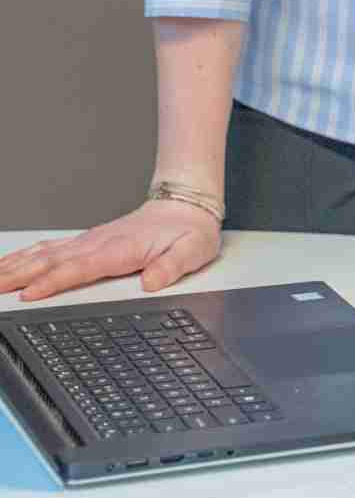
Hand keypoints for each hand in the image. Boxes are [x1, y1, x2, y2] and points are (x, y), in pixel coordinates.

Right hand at [0, 201, 221, 302]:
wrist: (186, 203)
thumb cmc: (189, 230)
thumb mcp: (193, 251)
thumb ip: (172, 267)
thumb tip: (153, 282)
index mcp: (122, 248)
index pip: (81, 268)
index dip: (54, 282)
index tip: (30, 294)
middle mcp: (99, 242)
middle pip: (52, 261)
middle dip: (20, 275)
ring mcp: (90, 241)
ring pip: (45, 254)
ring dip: (17, 265)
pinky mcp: (86, 241)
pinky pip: (49, 249)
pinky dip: (25, 257)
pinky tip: (10, 264)